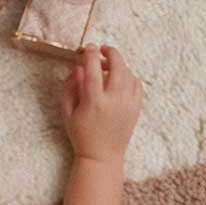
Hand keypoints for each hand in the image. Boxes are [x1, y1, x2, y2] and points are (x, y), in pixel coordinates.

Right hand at [60, 43, 140, 164]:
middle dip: (111, 53)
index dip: (90, 54)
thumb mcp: (68, 112)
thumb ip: (70, 87)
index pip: (93, 69)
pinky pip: (137, 85)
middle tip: (103, 50)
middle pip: (118, 66)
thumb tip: (78, 67)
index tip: (88, 48)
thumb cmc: (81, 135)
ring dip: (119, 65)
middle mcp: (114, 101)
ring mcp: (128, 105)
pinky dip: (130, 77)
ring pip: (129, 74)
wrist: (102, 157)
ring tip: (108, 67)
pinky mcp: (136, 109)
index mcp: (94, 101)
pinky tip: (120, 79)